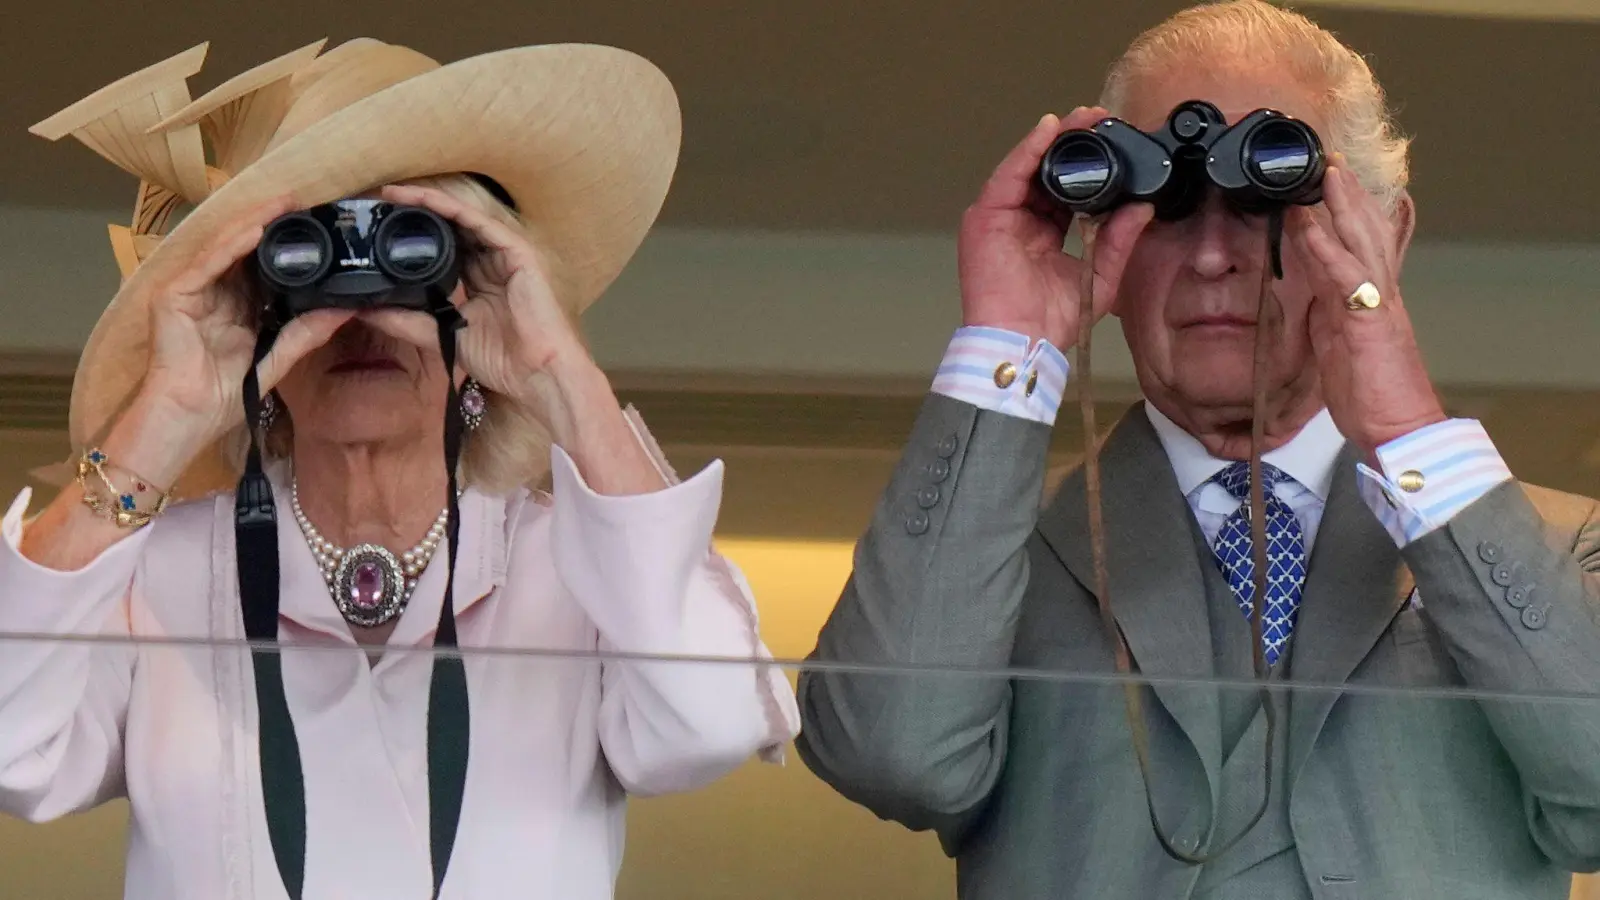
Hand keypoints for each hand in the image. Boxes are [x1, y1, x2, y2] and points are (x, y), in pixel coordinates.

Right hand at [132, 195, 354, 484]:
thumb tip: (345, 310)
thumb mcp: (277, 357)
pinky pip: (209, 263)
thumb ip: (307, 332)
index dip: (288, 246)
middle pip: (246, 250)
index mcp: (237, 307)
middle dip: (273, 224)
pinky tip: (255, 228)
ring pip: (228, 248)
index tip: (317, 225)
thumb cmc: (224, 395)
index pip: (263, 267)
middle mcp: (214, 292)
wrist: (190, 416)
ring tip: (284, 203)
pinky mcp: (175, 294)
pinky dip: (232, 245)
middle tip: (305, 201)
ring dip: (255, 223)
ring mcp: (192, 290)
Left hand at [365, 184, 592, 422]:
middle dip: (416, 213)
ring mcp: (505, 254)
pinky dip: (451, 208)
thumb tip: (365, 310)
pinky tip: (425, 199)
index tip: (379, 229)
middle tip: (378, 204)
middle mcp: (491, 262)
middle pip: (451, 228)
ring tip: (394, 195)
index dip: (414, 236)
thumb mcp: (442, 335)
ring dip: (428, 203)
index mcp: (479, 281)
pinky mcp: (517, 251)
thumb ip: (407, 321)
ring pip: (462, 218)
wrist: (535, 372)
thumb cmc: (501, 359)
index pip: (444, 248)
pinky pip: (479, 222)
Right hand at [959, 108, 1154, 348]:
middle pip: (1045, 172)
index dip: (1088, 166)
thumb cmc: (1050, 321)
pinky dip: (1028, 150)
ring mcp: (999, 217)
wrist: (1022, 342)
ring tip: (1081, 118)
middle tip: (1100, 119)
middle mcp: (1019, 221)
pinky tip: (1049, 130)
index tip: (1113, 142)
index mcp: (1042, 234)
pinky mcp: (985, 216)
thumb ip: (1118, 240)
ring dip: (1053, 139)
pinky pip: (1008, 174)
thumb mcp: (1098, 275)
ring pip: (1027, 166)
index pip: (1065, 190)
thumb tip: (1143, 207)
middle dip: (1072, 143)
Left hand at [1289, 163, 1443, 454]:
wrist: (1400, 430)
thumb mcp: (1341, 349)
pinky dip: (1327, 248)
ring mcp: (1378, 305)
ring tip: (1326, 174)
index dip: (1348, 216)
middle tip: (1331, 162)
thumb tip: (1312, 298)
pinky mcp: (1369, 320)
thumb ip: (1330, 317)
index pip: (1361, 248)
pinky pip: (1345, 276)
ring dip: (1342, 206)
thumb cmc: (1372, 396)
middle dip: (1350, 197)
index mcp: (1372, 302)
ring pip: (1362, 243)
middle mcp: (1380, 296)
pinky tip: (1310, 225)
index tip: (1332, 186)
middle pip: (1367, 234)